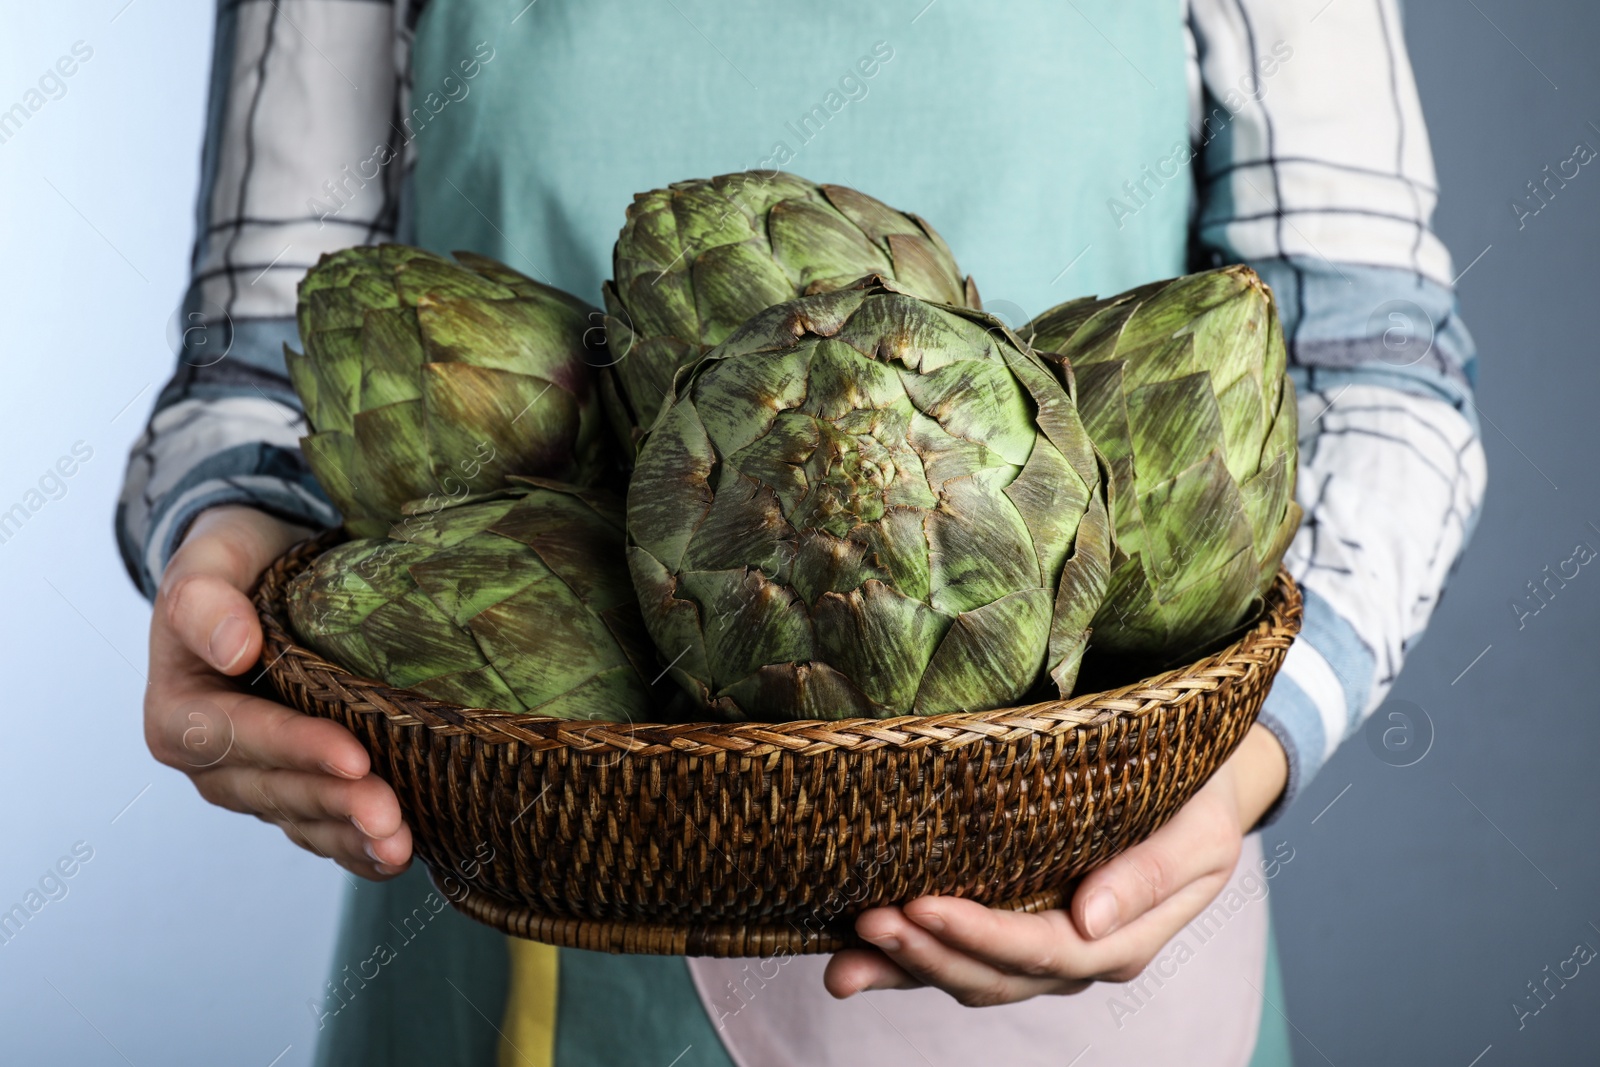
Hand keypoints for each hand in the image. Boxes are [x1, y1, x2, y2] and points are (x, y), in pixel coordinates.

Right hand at [144, 505, 412, 879]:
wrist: (261, 575)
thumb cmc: (234, 564)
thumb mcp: (209, 562)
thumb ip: (205, 600)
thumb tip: (235, 647)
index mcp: (179, 715)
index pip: (241, 737)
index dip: (297, 749)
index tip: (354, 757)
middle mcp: (213, 764)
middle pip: (277, 791)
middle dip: (335, 805)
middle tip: (390, 817)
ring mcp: (256, 784)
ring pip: (304, 820)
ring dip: (351, 838)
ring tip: (400, 847)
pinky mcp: (296, 792)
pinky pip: (323, 829)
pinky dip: (357, 847)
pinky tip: (397, 856)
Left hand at [823, 723, 1287, 1004]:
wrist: (1207, 783)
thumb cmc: (1204, 797)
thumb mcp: (1201, 831)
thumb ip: (1149, 875)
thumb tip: (1090, 920)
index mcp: (1123, 939)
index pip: (1044, 951)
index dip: (980, 936)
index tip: (921, 905)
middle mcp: (1078, 952)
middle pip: (994, 975)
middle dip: (927, 953)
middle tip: (867, 919)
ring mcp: (1043, 943)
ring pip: (969, 974)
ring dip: (906, 966)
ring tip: (845, 954)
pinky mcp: (1015, 920)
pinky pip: (958, 953)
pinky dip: (906, 960)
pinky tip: (853, 958)